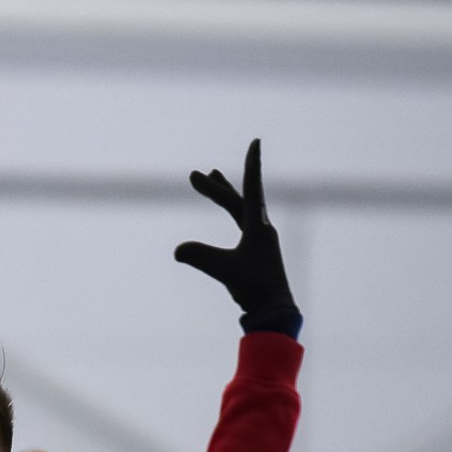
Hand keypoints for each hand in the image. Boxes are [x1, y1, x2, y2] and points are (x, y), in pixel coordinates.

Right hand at [173, 139, 295, 315]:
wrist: (273, 309)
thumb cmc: (254, 288)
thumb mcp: (224, 270)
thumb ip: (200, 257)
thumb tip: (177, 249)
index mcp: (258, 226)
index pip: (252, 190)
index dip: (252, 165)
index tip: (256, 142)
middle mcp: (261, 228)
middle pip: (237, 200)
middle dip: (216, 188)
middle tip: (193, 176)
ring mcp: (260, 239)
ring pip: (241, 209)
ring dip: (225, 195)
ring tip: (214, 177)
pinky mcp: (257, 251)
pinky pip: (242, 223)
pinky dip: (232, 213)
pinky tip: (230, 214)